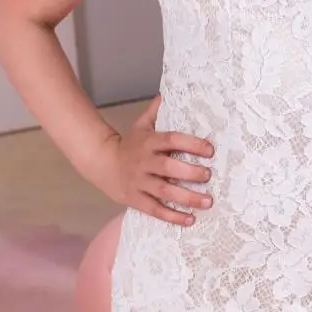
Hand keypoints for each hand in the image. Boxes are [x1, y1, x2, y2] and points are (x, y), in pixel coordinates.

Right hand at [93, 94, 214, 224]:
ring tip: (208, 202)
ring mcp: (139, 182)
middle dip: (190, 173)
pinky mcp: (135, 199)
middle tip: (209, 176)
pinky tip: (190, 220)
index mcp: (149, 142)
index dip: (191, 144)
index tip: (210, 150)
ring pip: (164, 191)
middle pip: (168, 168)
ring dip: (187, 198)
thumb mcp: (141, 125)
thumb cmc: (130, 144)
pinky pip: (155, 209)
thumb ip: (157, 111)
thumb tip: (170, 92)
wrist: (101, 163)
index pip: (171, 140)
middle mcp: (144, 162)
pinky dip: (172, 216)